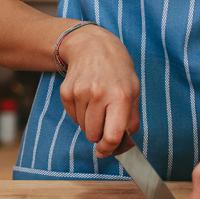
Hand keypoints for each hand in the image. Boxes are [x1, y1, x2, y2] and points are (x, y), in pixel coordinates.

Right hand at [57, 24, 140, 157]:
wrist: (92, 47)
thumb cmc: (117, 71)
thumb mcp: (133, 92)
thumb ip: (131, 120)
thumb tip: (123, 145)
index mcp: (120, 97)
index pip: (112, 135)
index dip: (109, 149)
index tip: (106, 151)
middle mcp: (99, 95)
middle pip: (93, 134)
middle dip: (99, 135)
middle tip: (105, 123)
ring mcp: (80, 93)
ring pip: (83, 127)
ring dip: (90, 123)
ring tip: (97, 106)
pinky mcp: (66, 92)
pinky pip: (73, 117)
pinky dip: (80, 114)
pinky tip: (87, 99)